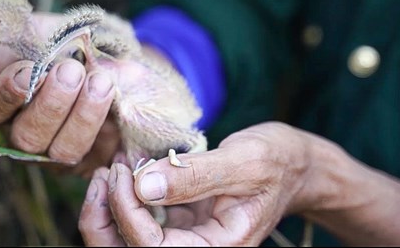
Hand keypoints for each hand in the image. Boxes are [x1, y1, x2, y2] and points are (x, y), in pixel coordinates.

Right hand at [0, 13, 120, 177]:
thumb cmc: (79, 47)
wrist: (124, 63)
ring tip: (100, 81)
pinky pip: (92, 159)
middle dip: (50, 103)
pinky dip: (101, 126)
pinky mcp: (89, 163)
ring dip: (82, 114)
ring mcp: (57, 153)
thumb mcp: (51, 34)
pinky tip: (110, 96)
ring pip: (59, 150)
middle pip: (25, 136)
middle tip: (71, 71)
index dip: (6, 91)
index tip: (29, 69)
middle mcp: (26, 134)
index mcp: (7, 102)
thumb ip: (19, 42)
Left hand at [78, 122, 399, 245]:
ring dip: (109, 210)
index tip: (124, 171)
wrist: (295, 164)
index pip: (154, 247)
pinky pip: (141, 221)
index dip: (128, 211)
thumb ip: (194, 175)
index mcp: (220, 246)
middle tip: (104, 175)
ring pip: (130, 242)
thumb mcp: (243, 161)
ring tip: (108, 171)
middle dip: (105, 220)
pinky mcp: (180, 221)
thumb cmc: (278, 161)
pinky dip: (123, 199)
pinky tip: (123, 168)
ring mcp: (187, 236)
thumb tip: (143, 185)